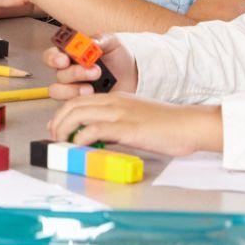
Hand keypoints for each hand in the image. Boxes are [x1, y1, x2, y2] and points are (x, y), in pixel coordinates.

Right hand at [44, 34, 136, 98]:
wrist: (132, 74)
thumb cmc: (117, 56)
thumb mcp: (111, 42)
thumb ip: (100, 39)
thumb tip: (91, 41)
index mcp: (69, 55)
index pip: (51, 56)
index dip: (53, 58)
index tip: (64, 59)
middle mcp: (67, 72)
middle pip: (58, 74)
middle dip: (74, 73)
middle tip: (94, 71)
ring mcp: (72, 88)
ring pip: (58, 91)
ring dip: (73, 90)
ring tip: (92, 88)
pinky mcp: (81, 102)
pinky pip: (71, 104)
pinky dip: (82, 101)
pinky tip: (95, 96)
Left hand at [47, 94, 221, 157]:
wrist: (191, 125)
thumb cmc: (169, 126)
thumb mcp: (137, 119)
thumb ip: (117, 125)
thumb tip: (99, 138)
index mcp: (116, 98)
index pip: (80, 100)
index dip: (63, 113)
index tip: (58, 127)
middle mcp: (114, 102)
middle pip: (73, 105)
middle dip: (57, 120)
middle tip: (53, 136)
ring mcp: (120, 113)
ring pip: (78, 113)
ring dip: (63, 128)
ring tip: (60, 142)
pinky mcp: (127, 128)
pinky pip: (94, 129)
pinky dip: (81, 138)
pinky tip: (77, 147)